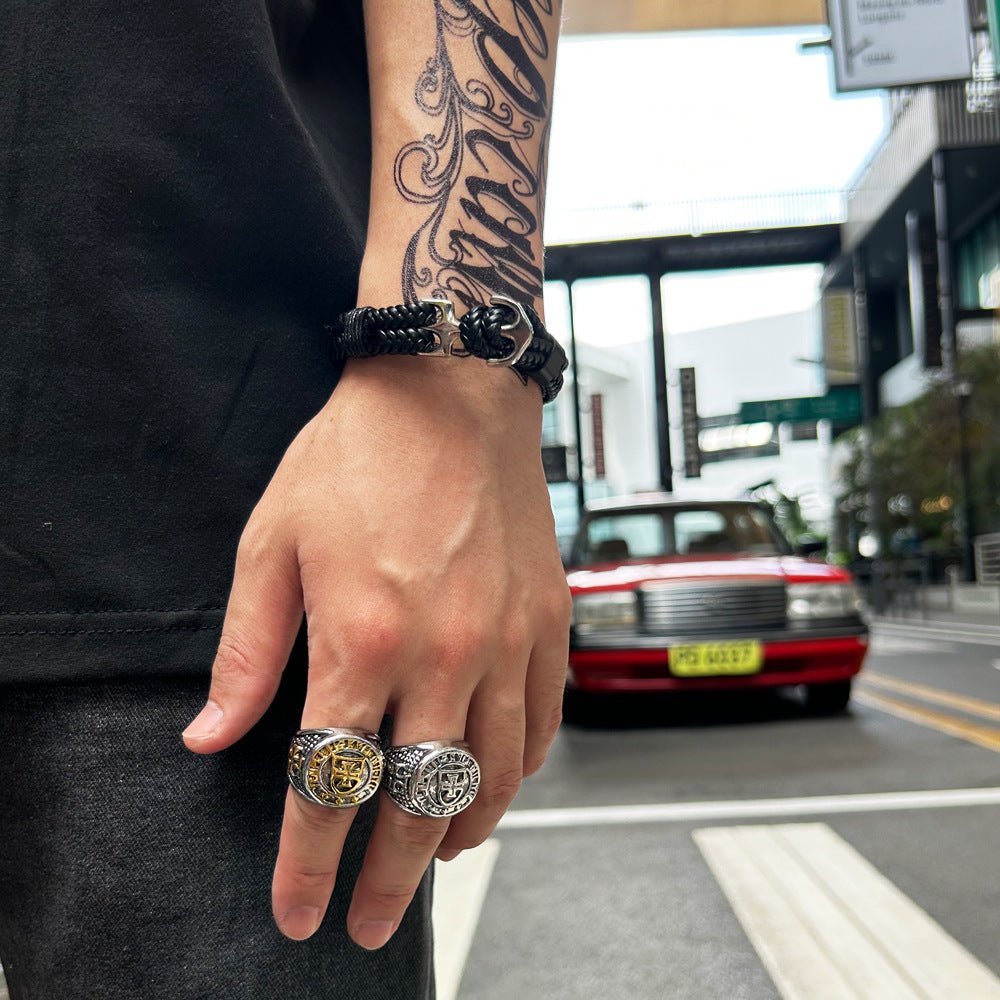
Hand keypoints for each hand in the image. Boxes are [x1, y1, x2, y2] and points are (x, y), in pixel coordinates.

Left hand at [182, 355, 570, 947]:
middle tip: (373, 924)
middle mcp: (446, 654)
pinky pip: (543, 724)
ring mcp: (507, 641)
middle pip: (418, 802)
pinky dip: (519, 773)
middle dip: (390, 880)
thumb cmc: (360, 455)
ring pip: (494, 777)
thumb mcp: (273, 544)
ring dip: (461, 833)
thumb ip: (246, 653)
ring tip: (435, 861)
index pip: (330, 784)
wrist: (448, 392)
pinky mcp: (547, 622)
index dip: (308, 862)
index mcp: (364, 639)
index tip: (300, 910)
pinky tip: (497, 784)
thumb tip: (213, 735)